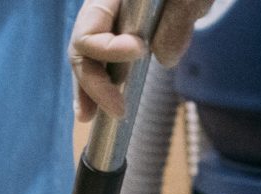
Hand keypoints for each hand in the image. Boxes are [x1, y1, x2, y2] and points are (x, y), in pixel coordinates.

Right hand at [72, 0, 214, 119]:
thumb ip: (177, 18)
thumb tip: (164, 58)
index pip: (90, 29)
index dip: (109, 48)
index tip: (142, 51)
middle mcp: (104, 10)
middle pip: (83, 49)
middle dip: (95, 82)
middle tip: (118, 109)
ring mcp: (112, 25)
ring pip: (88, 59)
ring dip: (89, 89)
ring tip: (88, 116)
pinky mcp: (125, 38)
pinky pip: (103, 63)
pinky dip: (99, 86)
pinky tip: (94, 109)